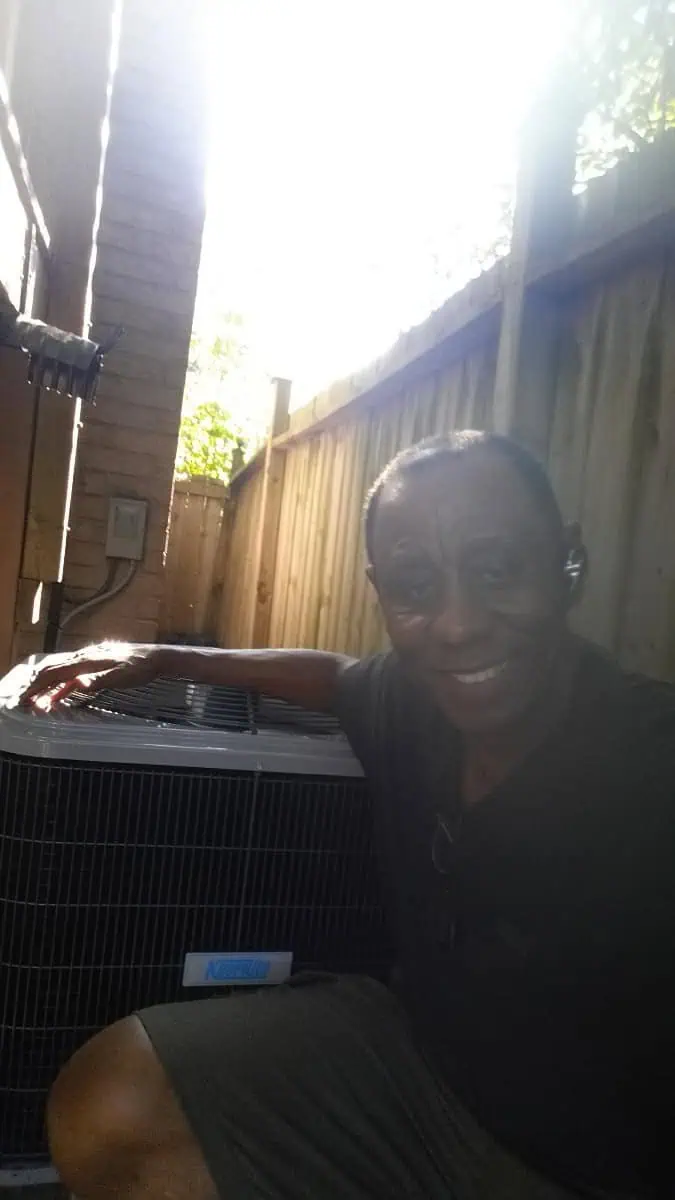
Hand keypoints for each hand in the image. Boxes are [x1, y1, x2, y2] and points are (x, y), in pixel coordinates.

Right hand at [17, 642, 168, 710]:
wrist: (155, 658)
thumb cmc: (140, 668)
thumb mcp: (121, 676)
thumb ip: (99, 680)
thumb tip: (77, 682)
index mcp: (88, 660)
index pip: (56, 672)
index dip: (39, 685)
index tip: (27, 697)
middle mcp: (85, 657)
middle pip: (54, 671)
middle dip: (38, 685)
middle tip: (25, 700)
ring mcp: (90, 661)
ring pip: (62, 673)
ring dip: (48, 687)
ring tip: (36, 700)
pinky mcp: (96, 666)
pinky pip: (73, 676)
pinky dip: (62, 686)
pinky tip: (57, 696)